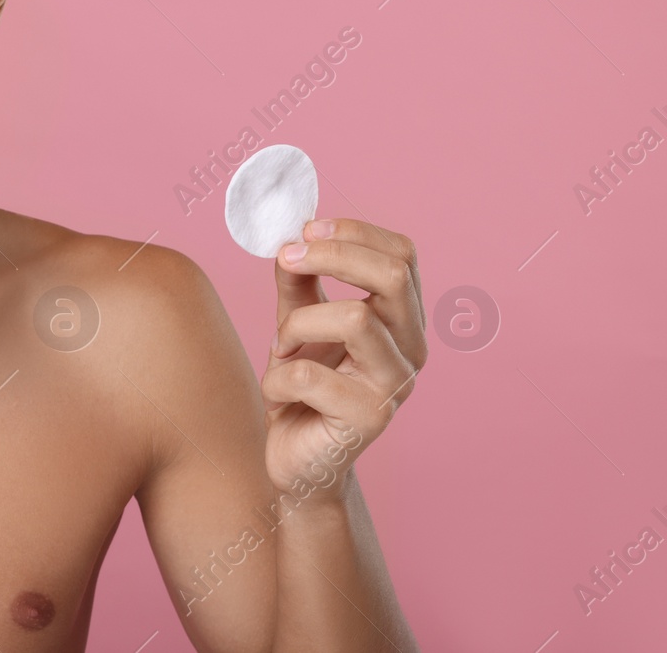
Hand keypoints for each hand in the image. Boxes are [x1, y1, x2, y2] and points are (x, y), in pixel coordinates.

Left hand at [259, 218, 425, 496]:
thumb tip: (291, 238)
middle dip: (331, 255)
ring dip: (298, 324)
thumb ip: (299, 281)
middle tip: (287, 261)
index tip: (304, 230)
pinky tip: (279, 394)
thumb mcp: (297, 323)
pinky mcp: (369, 419)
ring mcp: (395, 385)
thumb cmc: (303, 388)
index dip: (353, 232)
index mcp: (401, 319)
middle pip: (392, 276)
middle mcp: (411, 349)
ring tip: (281, 349)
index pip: (402, 255)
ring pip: (354, 318)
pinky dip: (278, 377)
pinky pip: (310, 374)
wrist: (297, 459)